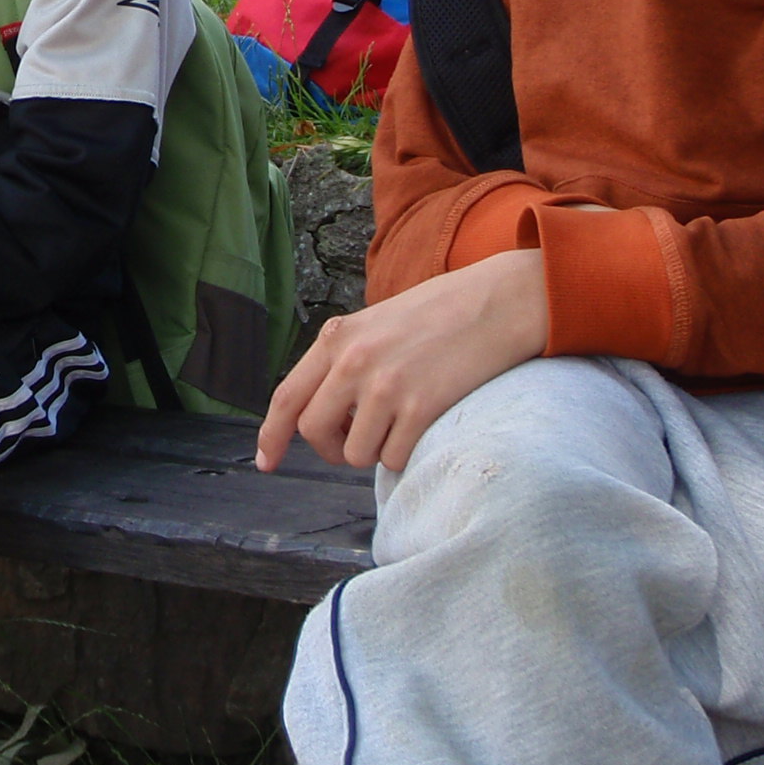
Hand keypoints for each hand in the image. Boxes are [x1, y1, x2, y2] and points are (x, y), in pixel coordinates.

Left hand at [255, 250, 549, 474]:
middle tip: (353, 443)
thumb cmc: (440, 313)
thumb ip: (344, 360)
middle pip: (313, 431)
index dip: (271, 436)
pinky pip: (393, 458)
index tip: (267, 462)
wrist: (497, 302)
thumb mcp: (376, 323)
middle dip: (330, 448)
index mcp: (337, 338)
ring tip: (397, 425)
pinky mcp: (420, 407)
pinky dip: (402, 455)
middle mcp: (353, 362)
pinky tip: (420, 430)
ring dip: (372, 452)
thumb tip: (323, 411)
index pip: (288, 397)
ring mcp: (385, 386)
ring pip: (354, 453)